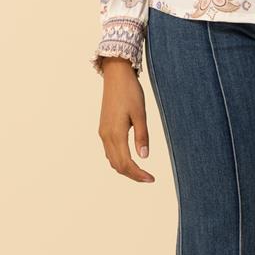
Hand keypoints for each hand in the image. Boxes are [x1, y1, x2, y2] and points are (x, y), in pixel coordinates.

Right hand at [97, 58, 155, 182]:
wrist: (116, 75)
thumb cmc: (130, 92)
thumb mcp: (140, 113)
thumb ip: (142, 135)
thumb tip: (144, 157)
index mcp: (116, 133)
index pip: (126, 163)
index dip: (138, 174)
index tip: (151, 179)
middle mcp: (106, 136)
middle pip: (117, 165)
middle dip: (132, 174)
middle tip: (148, 178)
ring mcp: (103, 132)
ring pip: (112, 159)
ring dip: (125, 168)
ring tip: (141, 171)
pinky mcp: (104, 128)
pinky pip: (109, 151)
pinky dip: (119, 159)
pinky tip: (129, 157)